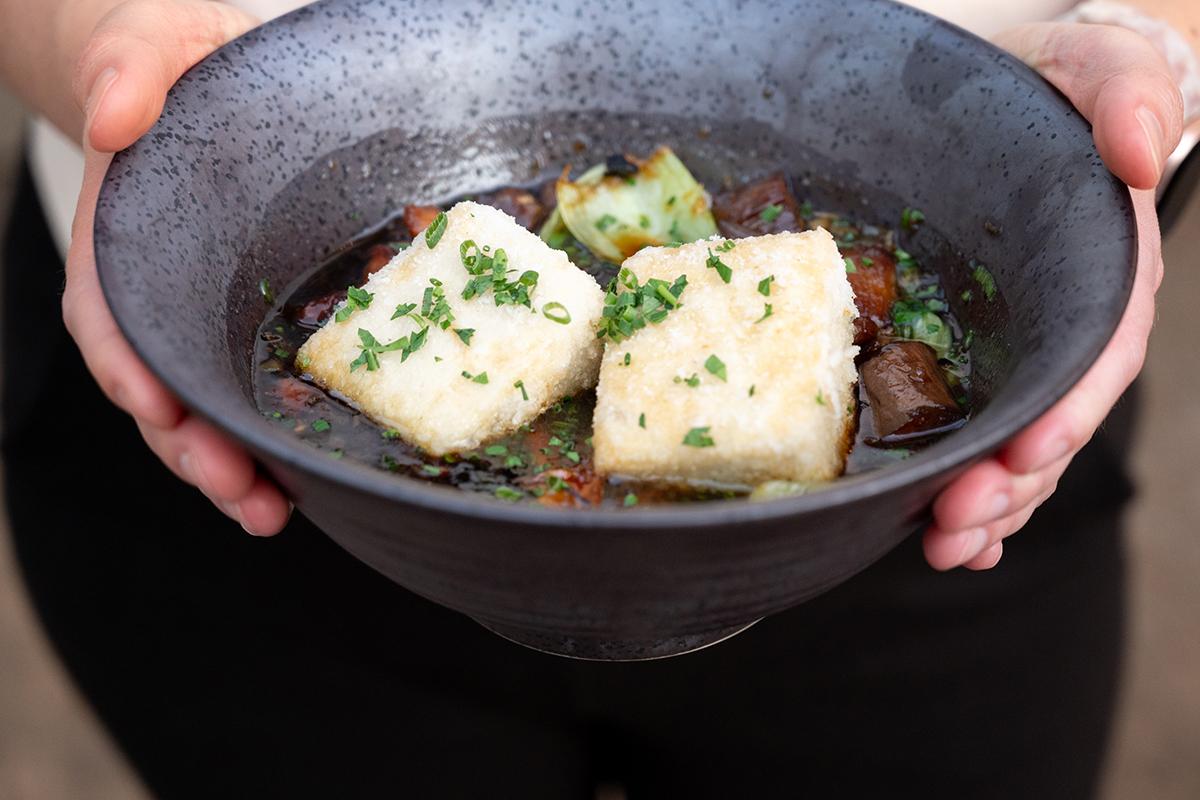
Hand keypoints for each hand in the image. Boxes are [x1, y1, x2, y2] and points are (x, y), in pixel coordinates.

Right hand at [61, 0, 291, 534]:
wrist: (216, 71)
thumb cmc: (180, 59)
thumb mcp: (152, 43)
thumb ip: (127, 67)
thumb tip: (113, 115)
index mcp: (122, 236)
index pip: (109, 313)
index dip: (129, 367)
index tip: (157, 408)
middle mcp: (161, 289)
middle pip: (160, 385)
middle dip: (194, 450)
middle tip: (244, 497)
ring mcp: (207, 311)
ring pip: (207, 404)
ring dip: (234, 467)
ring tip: (273, 514)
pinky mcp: (255, 318)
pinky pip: (255, 383)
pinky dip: (274, 433)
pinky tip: (305, 475)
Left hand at [923, 23, 1184, 569]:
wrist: (999, 98)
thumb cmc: (1046, 86)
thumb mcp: (1094, 65)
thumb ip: (1128, 89)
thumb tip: (1141, 151)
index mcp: (1104, 267)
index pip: (1099, 349)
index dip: (1068, 409)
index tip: (1026, 454)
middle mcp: (1069, 319)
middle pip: (1052, 416)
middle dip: (1012, 481)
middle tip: (956, 523)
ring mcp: (1023, 347)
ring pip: (1019, 442)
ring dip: (987, 504)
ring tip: (943, 544)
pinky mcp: (981, 359)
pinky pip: (984, 434)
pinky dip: (972, 491)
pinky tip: (942, 537)